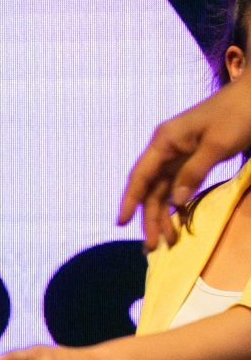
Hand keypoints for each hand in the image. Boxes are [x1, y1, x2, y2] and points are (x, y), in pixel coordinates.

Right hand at [122, 77, 250, 248]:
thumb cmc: (238, 113)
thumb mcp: (218, 144)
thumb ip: (195, 172)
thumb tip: (176, 203)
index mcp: (164, 141)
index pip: (141, 176)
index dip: (130, 201)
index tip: (122, 223)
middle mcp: (166, 150)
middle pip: (151, 189)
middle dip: (150, 218)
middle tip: (153, 246)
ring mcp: (179, 155)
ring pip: (164, 191)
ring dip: (165, 215)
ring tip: (169, 241)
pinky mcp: (193, 159)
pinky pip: (179, 186)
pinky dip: (178, 204)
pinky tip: (180, 221)